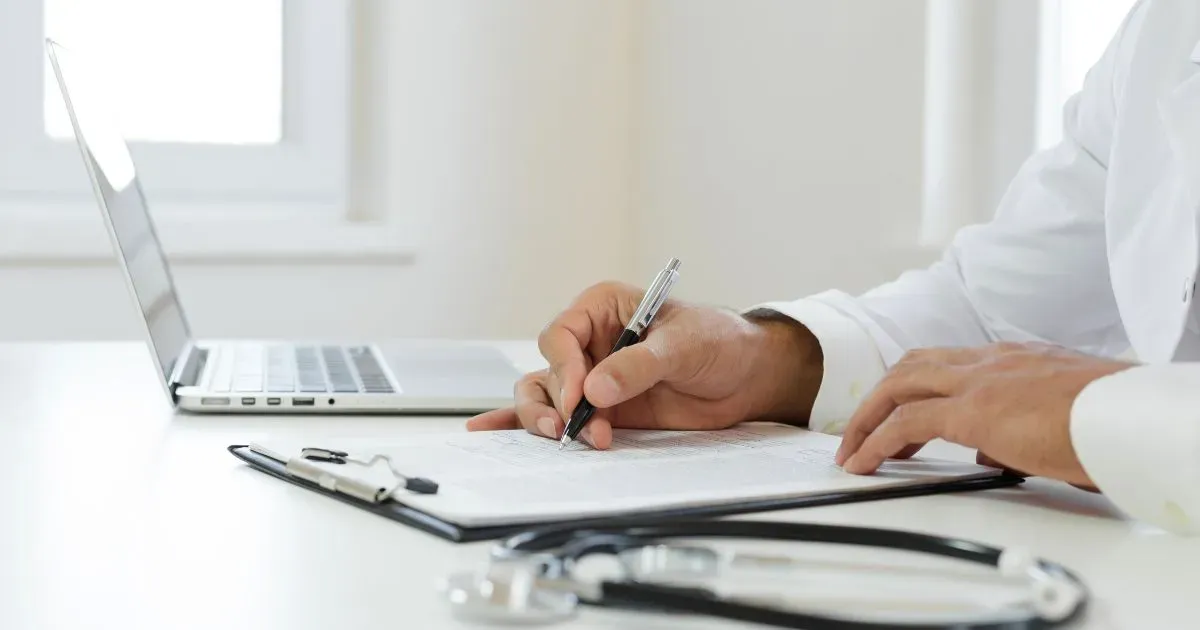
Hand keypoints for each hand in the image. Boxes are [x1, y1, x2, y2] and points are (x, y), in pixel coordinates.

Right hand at [466, 282, 822, 447]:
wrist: (746, 377)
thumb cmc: (718, 342)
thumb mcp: (684, 345)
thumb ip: (639, 365)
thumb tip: (597, 390)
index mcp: (603, 308)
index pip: (563, 335)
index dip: (566, 367)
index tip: (581, 397)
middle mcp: (589, 342)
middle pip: (547, 370)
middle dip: (556, 402)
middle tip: (576, 428)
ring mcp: (591, 378)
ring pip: (543, 395)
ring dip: (549, 421)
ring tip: (570, 441)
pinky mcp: (600, 410)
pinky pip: (555, 416)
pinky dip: (525, 423)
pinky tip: (490, 431)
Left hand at [834, 342, 1133, 486]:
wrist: (1129, 419)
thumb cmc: (1110, 422)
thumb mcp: (1057, 419)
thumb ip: (1017, 428)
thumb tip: (988, 450)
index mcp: (1013, 358)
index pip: (948, 363)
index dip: (915, 384)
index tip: (898, 411)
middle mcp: (990, 361)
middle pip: (912, 368)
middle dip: (880, 398)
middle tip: (861, 430)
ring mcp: (977, 381)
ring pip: (898, 387)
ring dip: (867, 418)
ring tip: (852, 449)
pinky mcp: (971, 412)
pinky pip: (904, 424)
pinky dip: (875, 442)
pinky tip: (863, 463)